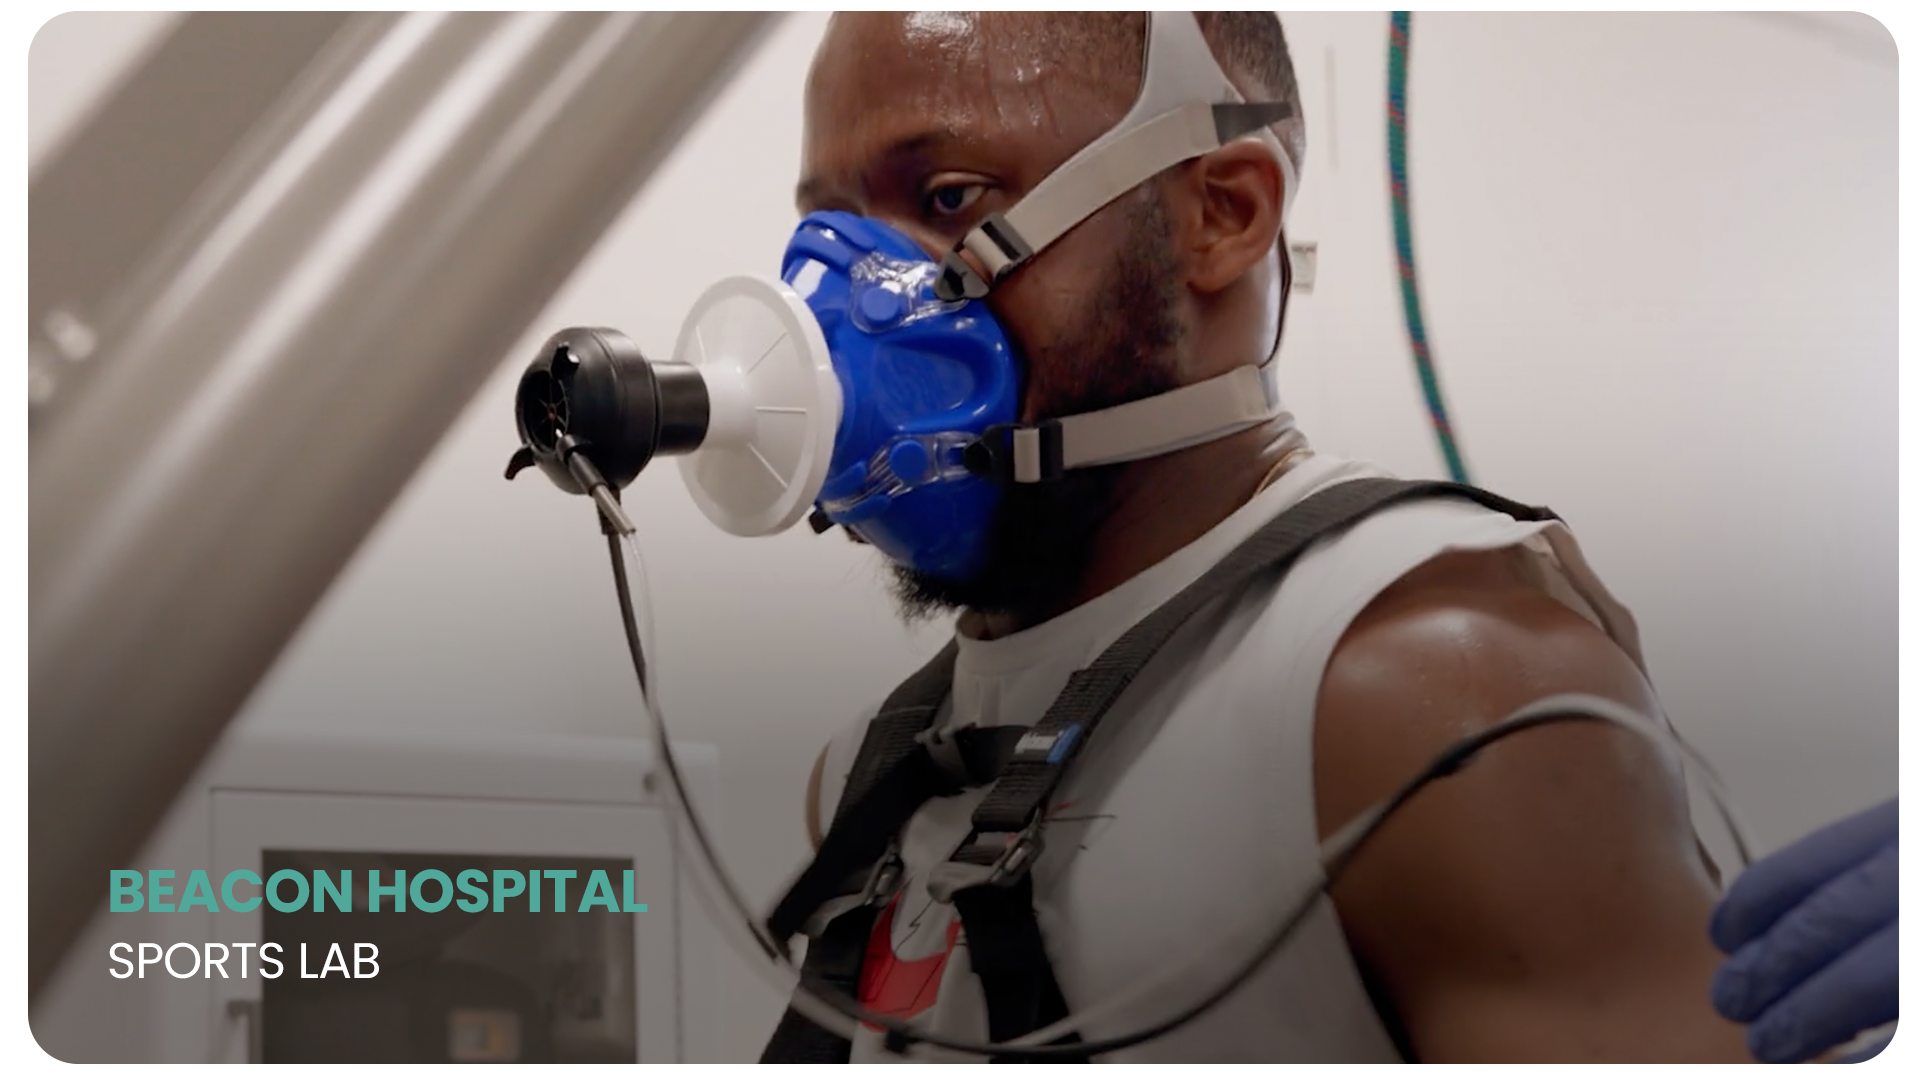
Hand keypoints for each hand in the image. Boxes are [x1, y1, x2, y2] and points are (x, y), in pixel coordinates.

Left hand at [1708, 798, 1895, 1062]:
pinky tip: (1836, 1074)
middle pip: (1827, 923)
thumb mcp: (1916, 848)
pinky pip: (1910, 1044)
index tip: (1723, 932)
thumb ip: (1878, 870)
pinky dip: (1869, 1063)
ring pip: (1867, 983)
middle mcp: (1918, 877)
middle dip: (1769, 968)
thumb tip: (1794, 930)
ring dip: (1807, 1019)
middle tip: (1728, 1001)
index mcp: (1909, 829)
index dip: (1759, 900)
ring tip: (1766, 1049)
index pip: (1820, 857)